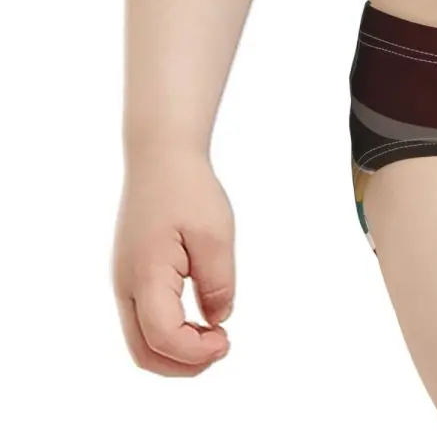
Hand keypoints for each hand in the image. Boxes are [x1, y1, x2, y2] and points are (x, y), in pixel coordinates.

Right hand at [112, 148, 235, 373]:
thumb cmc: (188, 190)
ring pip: (140, 340)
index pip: (163, 337)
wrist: (160, 158)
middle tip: (222, 348)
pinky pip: (142, 321)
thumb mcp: (215, 233)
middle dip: (183, 364)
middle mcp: (126, 286)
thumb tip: (218, 319)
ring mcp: (124, 282)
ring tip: (214, 338)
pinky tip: (199, 320)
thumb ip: (218, 281)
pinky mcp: (130, 276)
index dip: (196, 352)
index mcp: (145, 276)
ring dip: (175, 351)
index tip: (227, 339)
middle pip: (144, 352)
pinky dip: (168, 335)